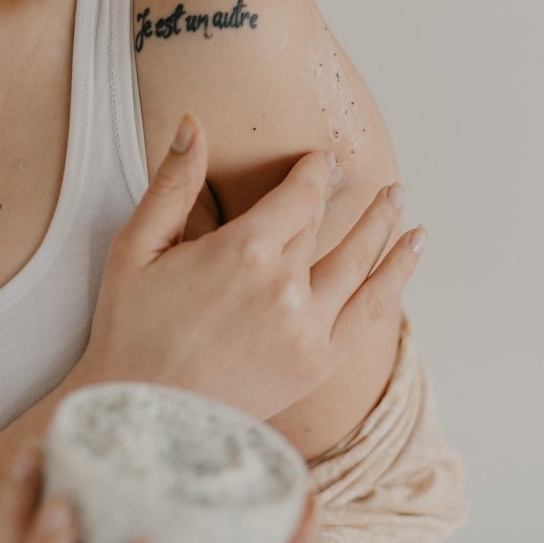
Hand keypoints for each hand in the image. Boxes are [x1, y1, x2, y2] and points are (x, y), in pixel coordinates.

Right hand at [74, 111, 425, 420]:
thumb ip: (172, 184)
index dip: (313, 172)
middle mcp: (284, 286)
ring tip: (399, 199)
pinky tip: (413, 249)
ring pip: (360, 262)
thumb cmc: (130, 330)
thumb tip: (192, 123)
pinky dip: (397, 277)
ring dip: (385, 226)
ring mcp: (307, 328)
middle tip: (373, 179)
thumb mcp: (136, 249)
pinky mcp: (317, 364)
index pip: (298, 195)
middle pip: (326, 226)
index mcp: (242, 251)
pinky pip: (371, 312)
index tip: (320, 159)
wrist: (143, 419)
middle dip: (347, 197)